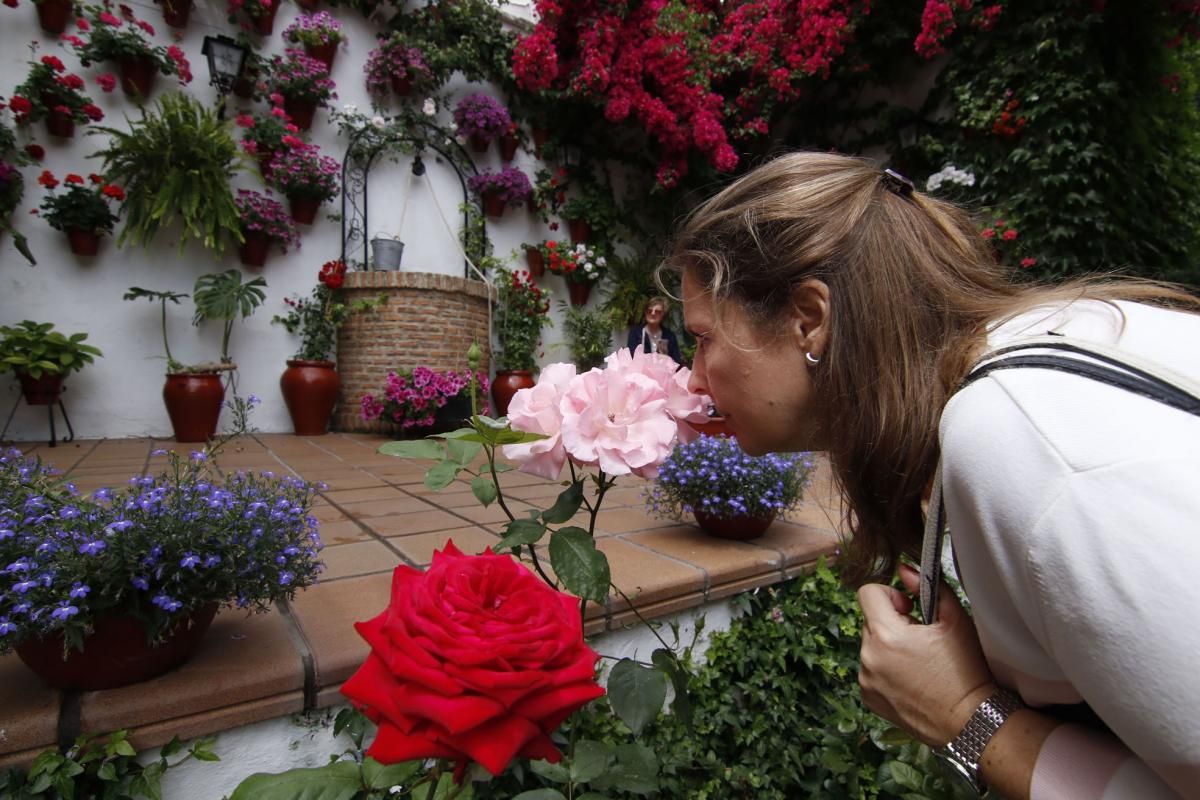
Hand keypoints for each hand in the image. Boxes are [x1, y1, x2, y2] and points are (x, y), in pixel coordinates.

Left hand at [857, 563, 996, 746]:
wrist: (969, 721)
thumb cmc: (966, 670)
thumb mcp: (954, 620)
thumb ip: (927, 587)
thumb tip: (904, 571)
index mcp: (885, 635)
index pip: (867, 593)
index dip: (890, 595)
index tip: (909, 609)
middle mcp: (868, 658)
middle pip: (870, 620)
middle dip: (892, 623)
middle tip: (922, 640)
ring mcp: (866, 680)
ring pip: (870, 645)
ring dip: (889, 647)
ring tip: (919, 662)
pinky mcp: (868, 697)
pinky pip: (870, 670)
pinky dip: (886, 669)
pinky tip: (912, 679)